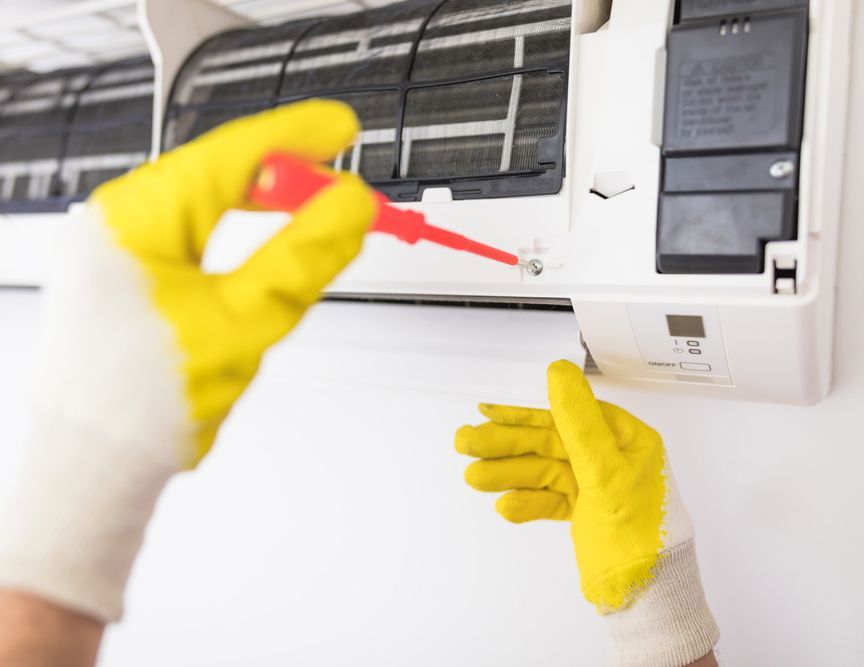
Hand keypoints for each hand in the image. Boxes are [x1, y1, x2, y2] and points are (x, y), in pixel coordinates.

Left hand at [0, 100, 375, 622]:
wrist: (93, 468)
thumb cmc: (137, 408)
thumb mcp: (240, 323)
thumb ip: (302, 257)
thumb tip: (348, 207)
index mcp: (134, 221)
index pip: (230, 155)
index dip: (294, 137)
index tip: (341, 129)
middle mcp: (120, 226)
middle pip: (222, 177)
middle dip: (287, 180)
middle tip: (342, 190)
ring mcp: (124, 252)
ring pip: (213, 209)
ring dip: (268, 214)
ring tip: (317, 225)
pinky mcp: (135, 279)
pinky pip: (200, 239)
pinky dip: (243, 241)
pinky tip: (270, 251)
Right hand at [456, 360, 718, 665]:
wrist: (648, 602)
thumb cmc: (640, 538)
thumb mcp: (606, 474)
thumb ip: (579, 423)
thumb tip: (559, 371)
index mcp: (626, 440)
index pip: (567, 417)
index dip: (524, 415)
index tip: (487, 412)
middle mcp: (613, 458)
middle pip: (549, 443)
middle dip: (506, 446)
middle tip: (465, 443)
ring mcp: (597, 485)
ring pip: (544, 471)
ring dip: (508, 474)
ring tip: (474, 477)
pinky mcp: (585, 511)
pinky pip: (549, 498)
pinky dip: (527, 501)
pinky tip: (506, 506)